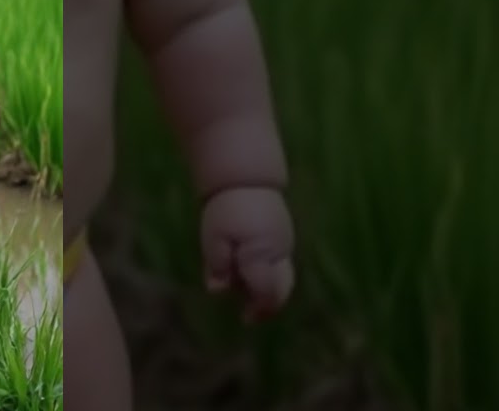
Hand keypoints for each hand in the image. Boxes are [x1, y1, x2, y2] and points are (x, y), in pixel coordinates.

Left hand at [200, 186, 294, 322]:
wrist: (245, 178)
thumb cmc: (225, 209)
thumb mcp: (214, 238)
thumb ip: (216, 266)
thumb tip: (218, 292)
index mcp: (261, 255)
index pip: (265, 293)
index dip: (258, 309)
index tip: (245, 320)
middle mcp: (279, 253)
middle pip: (281, 290)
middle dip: (267, 305)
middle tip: (251, 315)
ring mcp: (285, 245)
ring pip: (282, 278)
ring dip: (265, 289)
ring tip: (244, 292)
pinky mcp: (283, 237)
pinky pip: (280, 264)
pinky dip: (267, 273)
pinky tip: (247, 269)